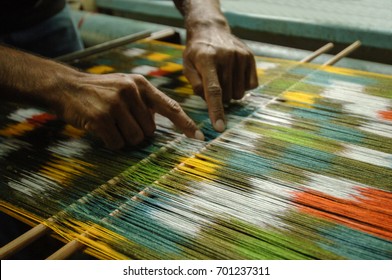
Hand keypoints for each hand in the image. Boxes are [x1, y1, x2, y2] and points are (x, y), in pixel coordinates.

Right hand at [54, 73, 203, 148]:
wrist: (66, 86)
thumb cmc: (100, 90)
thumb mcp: (125, 86)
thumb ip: (145, 102)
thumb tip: (158, 126)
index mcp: (141, 84)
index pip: (170, 107)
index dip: (186, 123)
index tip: (199, 136)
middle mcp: (131, 91)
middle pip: (150, 131)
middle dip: (137, 133)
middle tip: (120, 121)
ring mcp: (116, 104)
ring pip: (135, 139)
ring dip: (124, 138)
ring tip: (110, 124)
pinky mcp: (102, 118)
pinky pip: (118, 144)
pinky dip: (111, 142)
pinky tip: (100, 129)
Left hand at [183, 26, 257, 131]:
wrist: (211, 29)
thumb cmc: (196, 52)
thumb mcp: (187, 66)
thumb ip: (196, 84)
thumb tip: (208, 101)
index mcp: (207, 60)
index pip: (213, 91)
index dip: (216, 111)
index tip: (220, 127)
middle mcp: (226, 57)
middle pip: (227, 96)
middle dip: (219, 98)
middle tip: (213, 85)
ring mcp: (240, 56)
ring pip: (240, 94)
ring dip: (231, 93)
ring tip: (223, 79)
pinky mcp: (250, 57)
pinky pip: (251, 86)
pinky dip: (242, 86)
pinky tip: (233, 75)